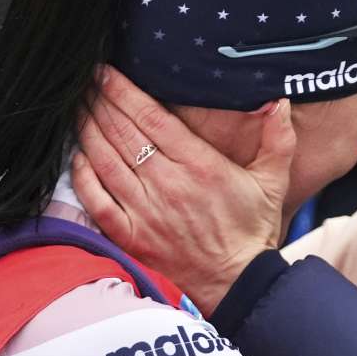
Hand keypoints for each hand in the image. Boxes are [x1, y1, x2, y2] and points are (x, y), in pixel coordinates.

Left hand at [73, 66, 296, 313]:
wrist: (237, 283)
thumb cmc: (252, 230)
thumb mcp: (273, 180)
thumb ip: (278, 137)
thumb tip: (279, 100)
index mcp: (200, 166)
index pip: (152, 118)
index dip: (124, 92)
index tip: (107, 72)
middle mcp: (168, 185)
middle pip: (123, 133)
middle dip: (100, 102)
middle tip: (84, 81)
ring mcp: (145, 212)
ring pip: (106, 161)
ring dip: (89, 130)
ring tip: (78, 107)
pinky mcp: (131, 236)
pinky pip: (98, 200)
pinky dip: (84, 176)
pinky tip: (79, 156)